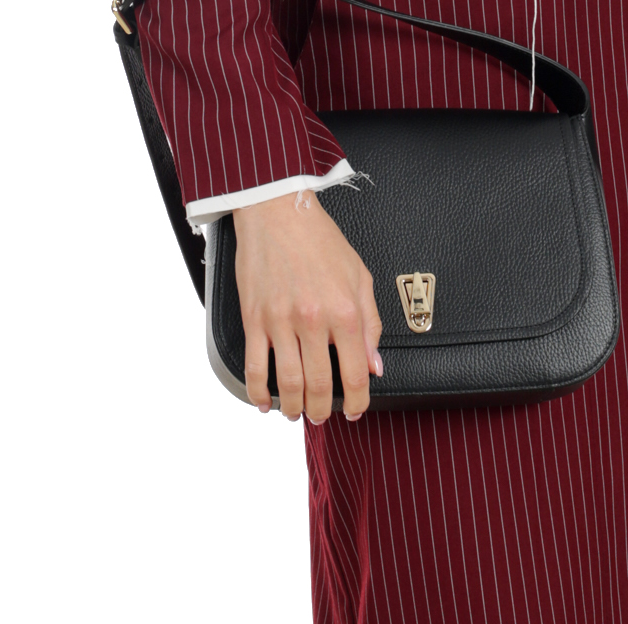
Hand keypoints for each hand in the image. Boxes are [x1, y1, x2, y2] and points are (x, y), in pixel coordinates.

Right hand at [231, 190, 383, 422]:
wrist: (279, 211)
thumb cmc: (320, 240)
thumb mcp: (359, 275)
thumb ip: (370, 323)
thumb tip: (373, 365)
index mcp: (344, 310)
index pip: (354, 371)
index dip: (358, 399)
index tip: (356, 408)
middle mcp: (313, 319)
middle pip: (319, 385)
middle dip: (324, 410)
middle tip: (324, 415)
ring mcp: (280, 321)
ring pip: (287, 383)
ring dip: (294, 407)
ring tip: (297, 412)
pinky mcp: (254, 318)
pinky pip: (254, 367)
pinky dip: (258, 393)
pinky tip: (266, 403)